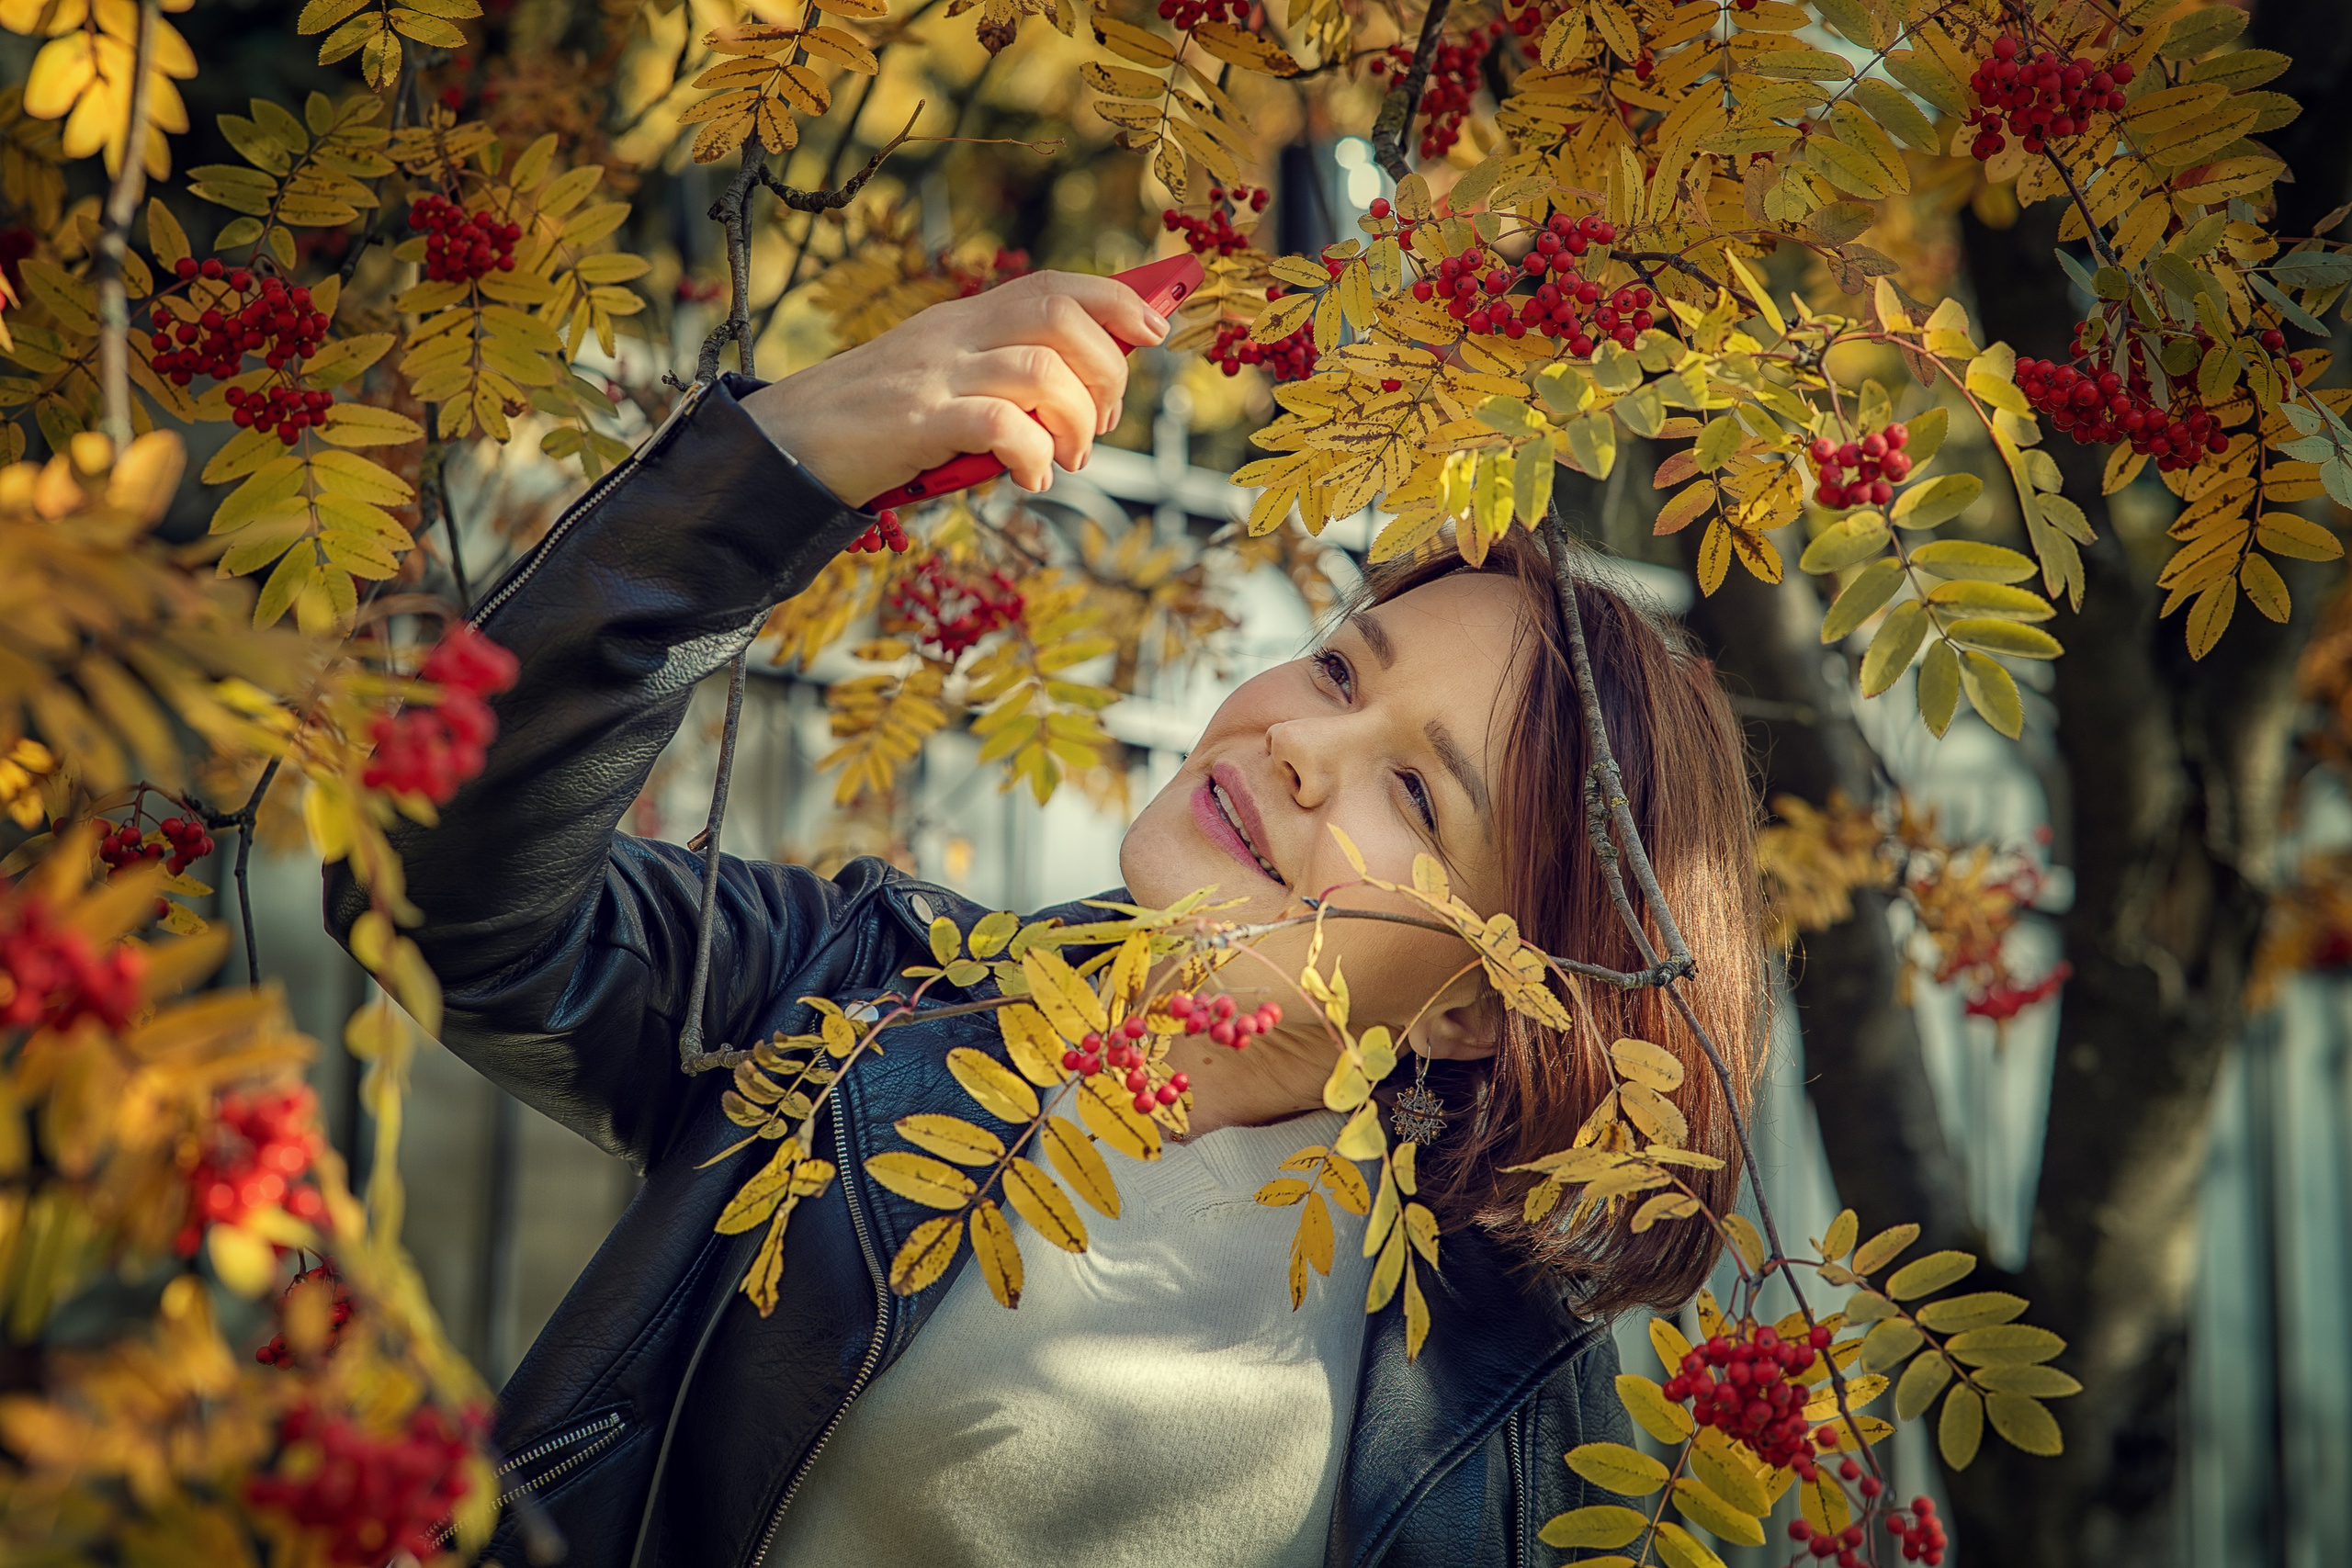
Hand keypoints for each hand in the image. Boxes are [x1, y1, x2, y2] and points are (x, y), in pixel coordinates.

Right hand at [741, 270, 1171, 506]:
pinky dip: (1033, 455)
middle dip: (1108, 370)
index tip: (1155, 332)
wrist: (784, 445)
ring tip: (1068, 458)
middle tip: (1103, 423)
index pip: (1053, 284)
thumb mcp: (937, 381)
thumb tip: (1078, 396)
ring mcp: (933, 377)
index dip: (1117, 300)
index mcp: (961, 319)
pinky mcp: (915, 424)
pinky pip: (999, 426)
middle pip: (1061, 316)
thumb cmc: (870, 424)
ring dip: (1076, 420)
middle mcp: (952, 336)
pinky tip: (1031, 478)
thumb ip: (995, 376)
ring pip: (1041, 370)